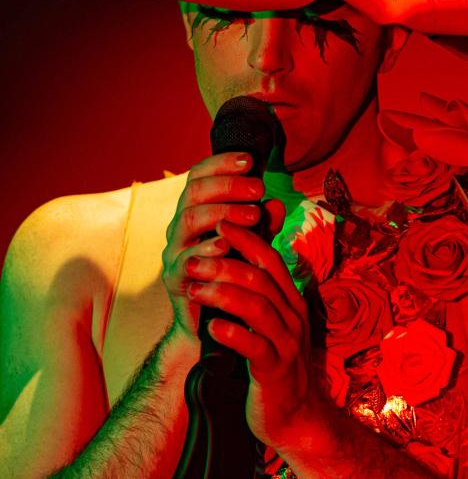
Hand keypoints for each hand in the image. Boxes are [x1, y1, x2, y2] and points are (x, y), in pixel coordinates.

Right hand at [161, 151, 284, 342]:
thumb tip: (277, 204)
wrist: (215, 323)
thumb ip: (263, 225)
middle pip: (193, 193)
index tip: (250, 160)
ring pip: (187, 219)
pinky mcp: (173, 278)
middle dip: (227, 186)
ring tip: (253, 215)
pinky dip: (206, 249)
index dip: (221, 164)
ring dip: (221, 212)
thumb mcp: (253, 244)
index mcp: (197, 211)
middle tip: (258, 188)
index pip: (200, 176)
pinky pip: (185, 258)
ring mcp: (174, 250)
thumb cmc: (234, 274)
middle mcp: (180, 226)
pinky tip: (227, 245)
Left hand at [184, 219, 322, 450]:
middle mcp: (292, 315)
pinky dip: (233, 334)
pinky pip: (255, 347)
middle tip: (192, 260)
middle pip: (260, 278)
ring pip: (257, 307)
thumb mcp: (273, 322)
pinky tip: (212, 328)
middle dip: (224, 263)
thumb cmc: (276, 362)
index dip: (245, 238)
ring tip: (194, 289)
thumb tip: (235, 260)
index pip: (269, 258)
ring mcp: (286, 342)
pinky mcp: (275, 371)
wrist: (296, 416)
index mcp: (290, 299)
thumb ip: (259, 293)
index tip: (219, 222)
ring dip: (223, 294)